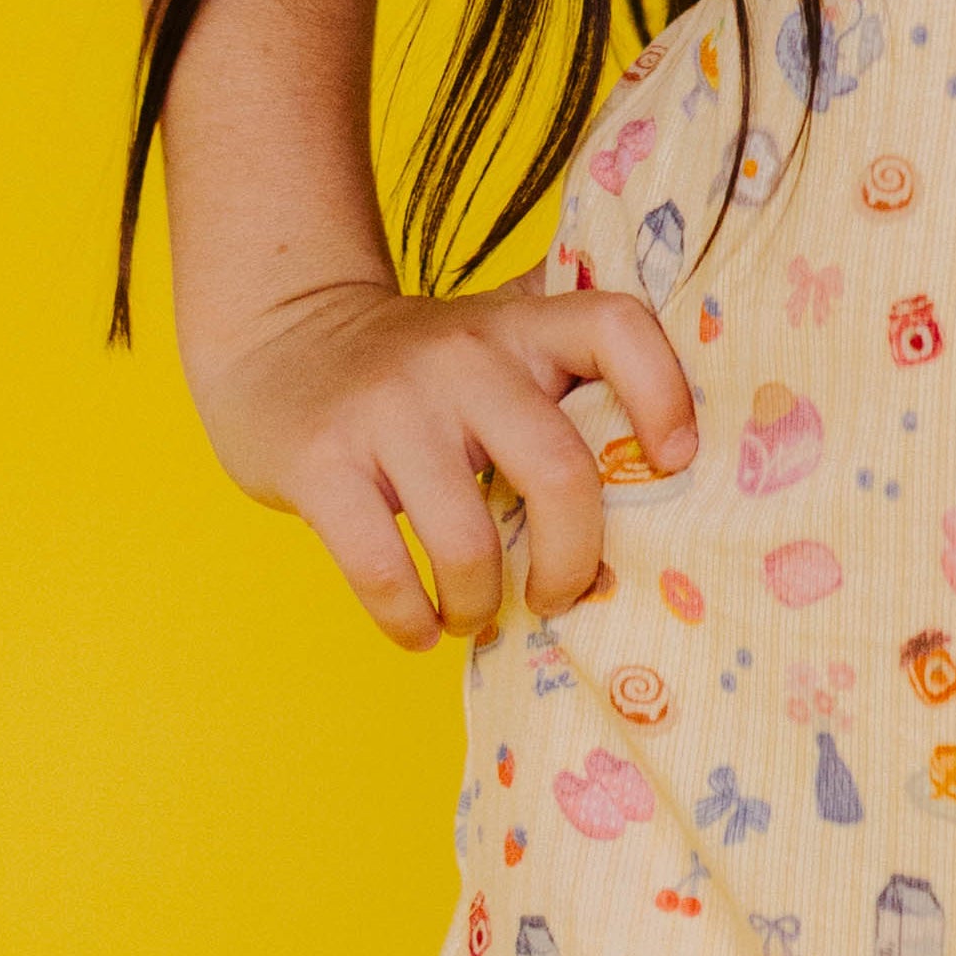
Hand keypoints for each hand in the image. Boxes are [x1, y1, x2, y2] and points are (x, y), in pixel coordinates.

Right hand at [187, 266, 695, 653]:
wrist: (278, 336)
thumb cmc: (418, 367)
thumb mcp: (493, 335)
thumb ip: (567, 367)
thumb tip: (678, 463)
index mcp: (519, 325)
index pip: (616, 325)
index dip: (664, 394)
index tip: (675, 463)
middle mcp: (461, 355)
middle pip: (559, 469)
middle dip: (572, 560)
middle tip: (561, 596)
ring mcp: (387, 406)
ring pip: (468, 539)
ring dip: (481, 604)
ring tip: (474, 614)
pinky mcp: (320, 460)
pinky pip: (380, 566)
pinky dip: (409, 620)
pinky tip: (419, 629)